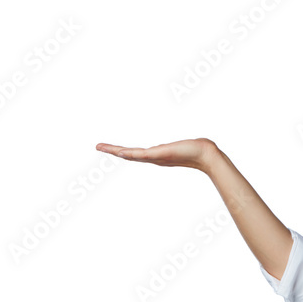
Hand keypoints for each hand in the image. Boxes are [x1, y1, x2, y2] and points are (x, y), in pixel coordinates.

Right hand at [95, 138, 218, 172]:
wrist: (205, 154)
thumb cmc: (196, 149)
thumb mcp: (181, 146)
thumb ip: (176, 145)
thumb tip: (178, 143)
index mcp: (155, 155)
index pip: (134, 153)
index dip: (121, 151)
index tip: (110, 148)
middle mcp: (153, 158)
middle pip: (128, 155)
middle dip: (112, 150)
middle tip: (97, 146)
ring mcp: (155, 157)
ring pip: (131, 155)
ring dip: (116, 151)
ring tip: (102, 146)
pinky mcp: (160, 155)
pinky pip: (141, 154)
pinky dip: (130, 154)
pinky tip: (121, 152)